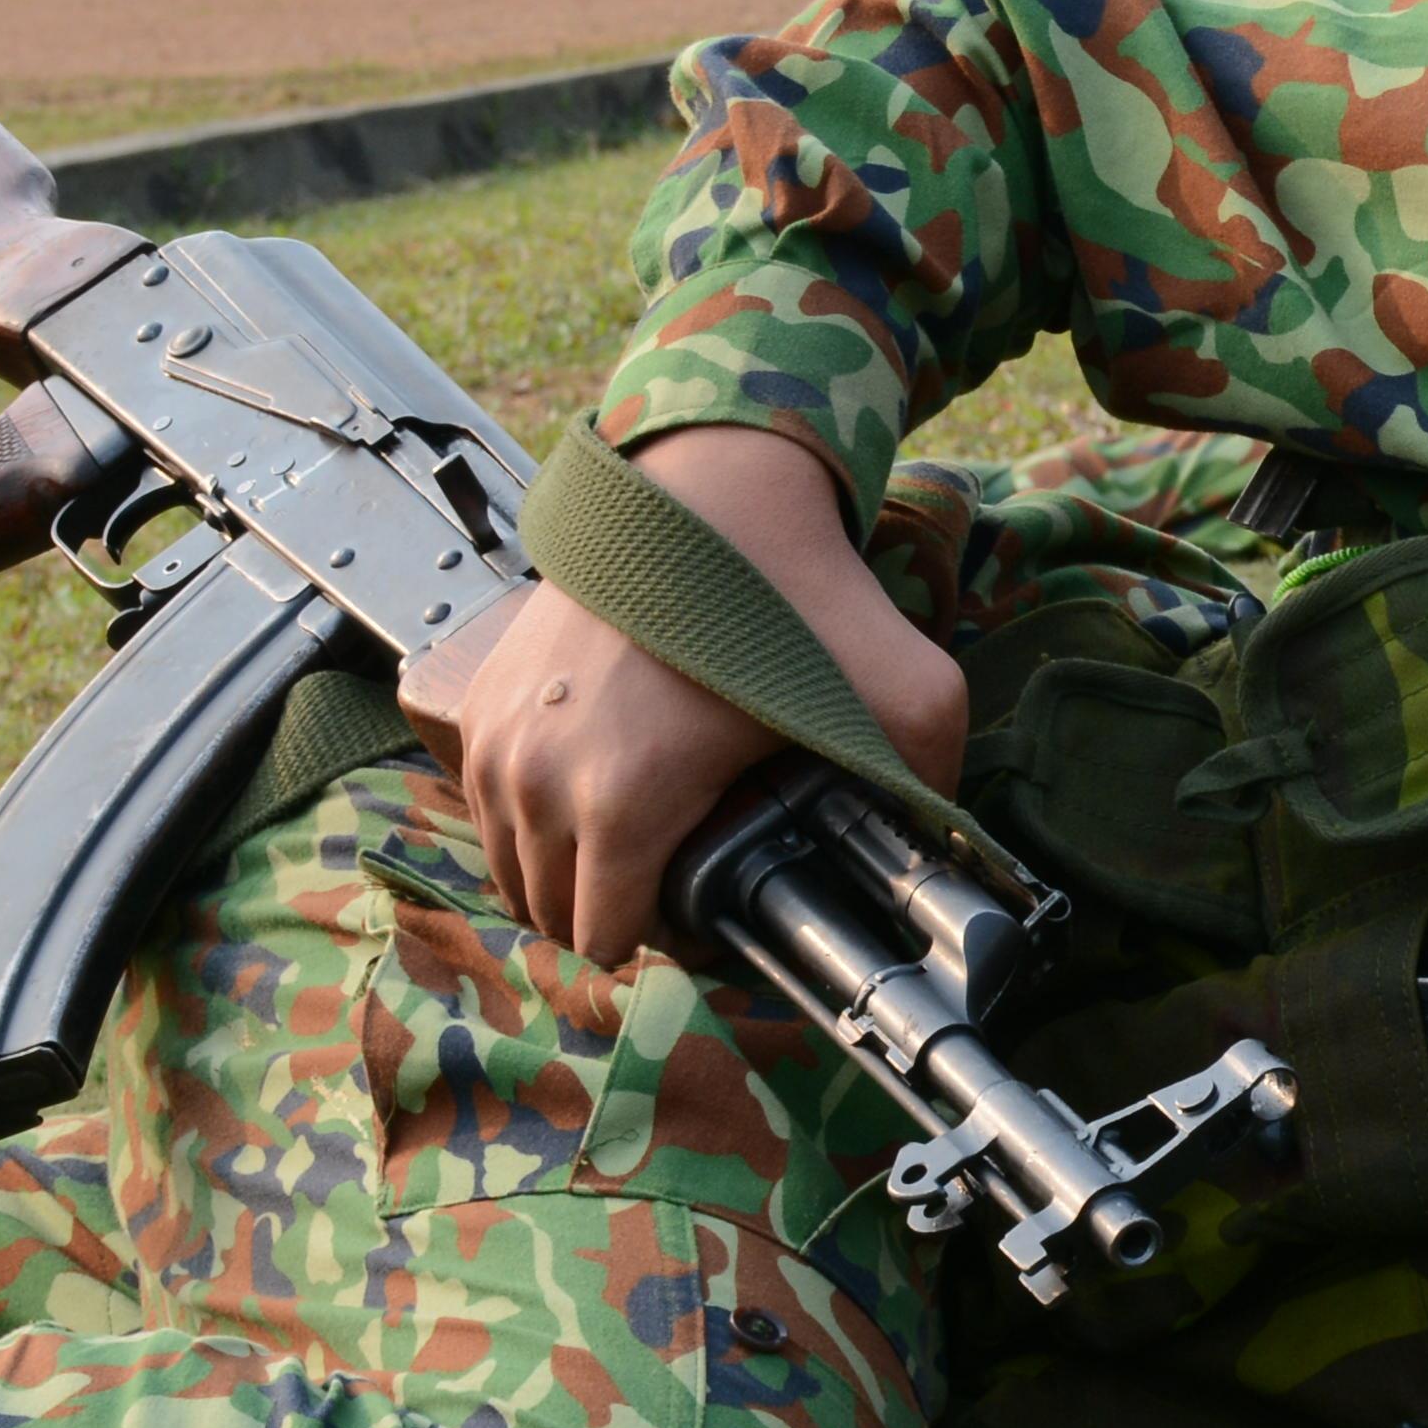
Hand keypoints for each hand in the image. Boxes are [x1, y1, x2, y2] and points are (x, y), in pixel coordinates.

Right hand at [403, 425, 967, 965]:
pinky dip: (532, 810)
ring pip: (512, 862)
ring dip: (567, 867)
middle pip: (553, 910)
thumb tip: (946, 858)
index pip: (609, 940)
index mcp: (624, 802)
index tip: (714, 903)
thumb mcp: (904, 689)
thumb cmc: (797, 591)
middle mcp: (537, 778)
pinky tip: (597, 783)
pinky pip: (488, 797)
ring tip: (640, 835)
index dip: (670, 940)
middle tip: (683, 869)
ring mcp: (497, 737)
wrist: (715, 487)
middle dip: (615, 908)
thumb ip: (932, 786)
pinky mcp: (481, 697)